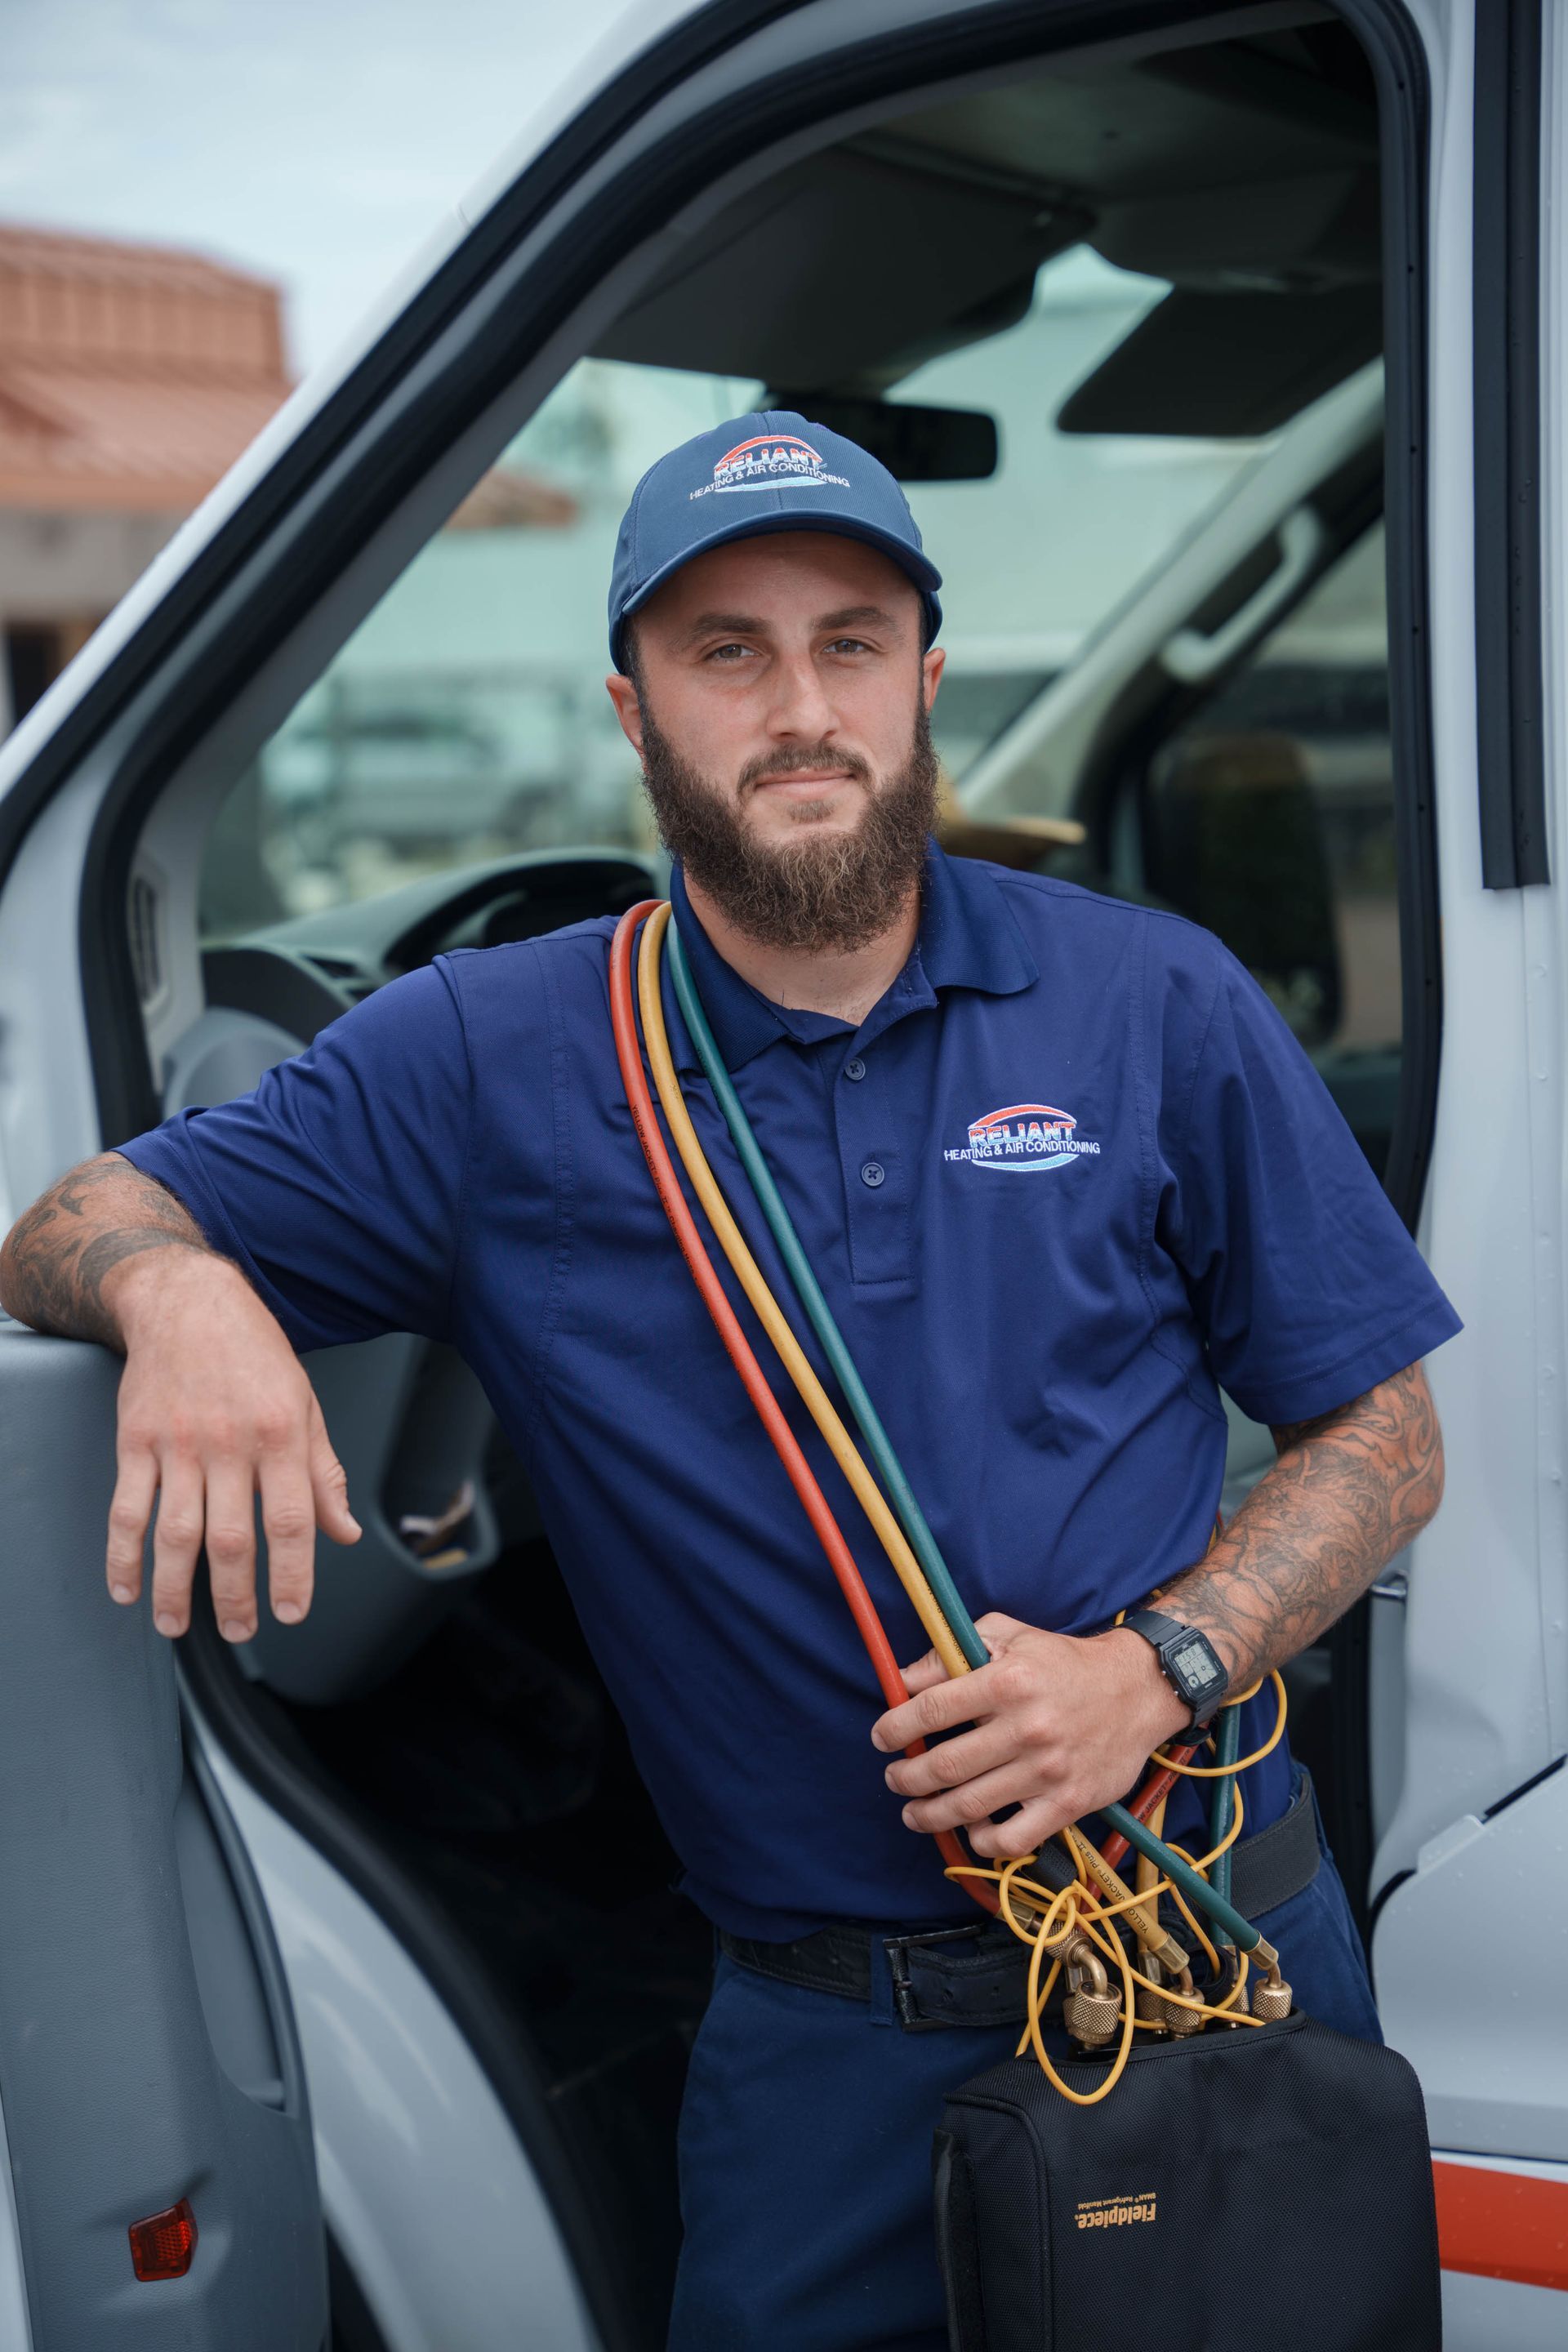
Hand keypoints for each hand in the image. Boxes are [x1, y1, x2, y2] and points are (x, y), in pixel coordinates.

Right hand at [105, 1251, 359, 1641]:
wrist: (187, 1300)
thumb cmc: (253, 1352)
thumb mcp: (306, 1404)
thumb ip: (324, 1473)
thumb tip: (344, 1532)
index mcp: (281, 1434)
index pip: (291, 1520)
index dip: (292, 1573)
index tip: (290, 1612)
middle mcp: (230, 1443)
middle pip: (230, 1538)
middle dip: (235, 1596)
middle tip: (240, 1631)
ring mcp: (178, 1444)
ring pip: (175, 1533)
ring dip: (175, 1589)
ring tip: (178, 1626)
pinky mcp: (136, 1441)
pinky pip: (127, 1508)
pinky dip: (123, 1555)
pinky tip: (127, 1588)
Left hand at [870, 1612, 1189, 1856]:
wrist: (1136, 1690)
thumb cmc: (1063, 1662)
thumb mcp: (1009, 1635)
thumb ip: (953, 1651)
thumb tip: (904, 1679)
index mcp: (1007, 1681)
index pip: (933, 1708)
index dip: (896, 1727)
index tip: (882, 1737)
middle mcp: (1026, 1727)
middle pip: (945, 1765)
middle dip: (907, 1777)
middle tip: (894, 1778)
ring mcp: (1048, 1770)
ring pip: (971, 1806)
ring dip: (931, 1815)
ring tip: (914, 1812)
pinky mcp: (1068, 1803)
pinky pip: (1014, 1838)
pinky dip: (984, 1842)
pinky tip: (971, 1830)